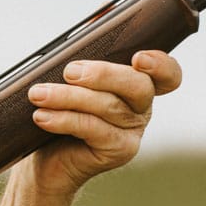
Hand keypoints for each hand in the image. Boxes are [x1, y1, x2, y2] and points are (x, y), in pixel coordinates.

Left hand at [24, 51, 183, 197]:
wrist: (45, 165)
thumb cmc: (59, 117)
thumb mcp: (71, 86)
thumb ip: (82, 66)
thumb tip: (77, 40)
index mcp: (138, 86)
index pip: (167, 74)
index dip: (160, 65)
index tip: (138, 58)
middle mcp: (142, 108)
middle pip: (138, 86)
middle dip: (102, 75)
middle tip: (69, 71)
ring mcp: (133, 131)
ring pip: (108, 106)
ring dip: (69, 97)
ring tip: (38, 94)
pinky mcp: (119, 151)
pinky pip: (93, 129)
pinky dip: (64, 120)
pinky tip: (42, 116)